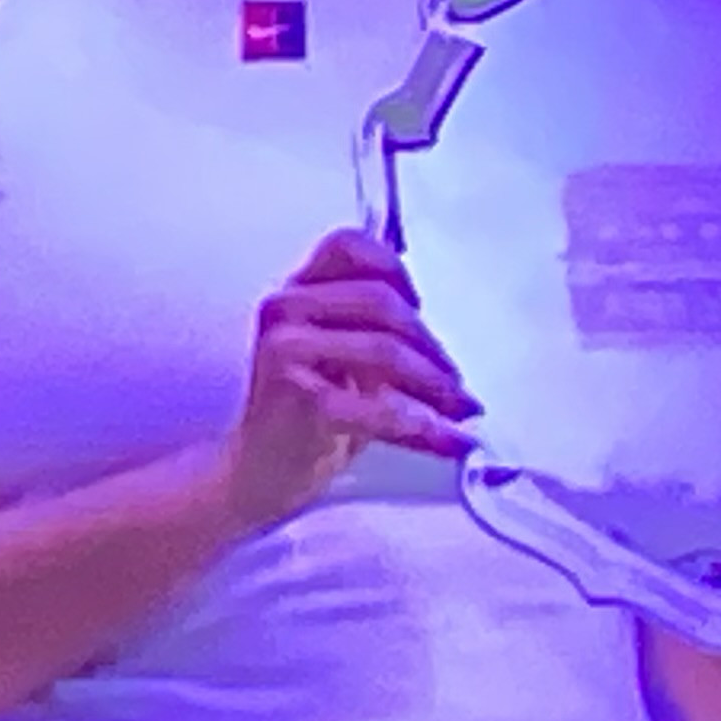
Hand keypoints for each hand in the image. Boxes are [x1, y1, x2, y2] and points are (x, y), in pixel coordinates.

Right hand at [215, 227, 481, 534]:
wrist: (259, 473)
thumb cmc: (307, 414)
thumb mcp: (342, 356)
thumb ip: (376, 328)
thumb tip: (444, 334)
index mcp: (296, 292)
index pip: (349, 247)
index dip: (396, 271)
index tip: (424, 309)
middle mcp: (284, 309)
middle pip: (381, 301)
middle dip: (431, 345)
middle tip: (458, 383)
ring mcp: (285, 348)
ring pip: (385, 348)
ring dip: (436, 385)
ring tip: (462, 410)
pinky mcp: (297, 394)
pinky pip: (378, 407)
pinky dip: (426, 428)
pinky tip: (452, 442)